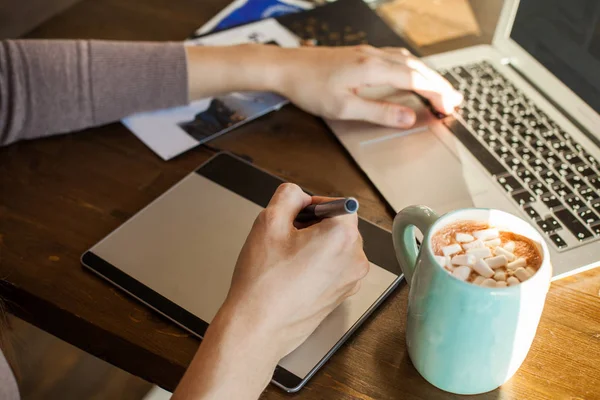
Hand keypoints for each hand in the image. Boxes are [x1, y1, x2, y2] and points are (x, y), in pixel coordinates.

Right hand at [172, 183, 368, 399]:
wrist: (257, 329)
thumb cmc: (263, 282)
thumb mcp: (268, 221)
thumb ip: (288, 196)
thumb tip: (299, 196)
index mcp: (342, 237)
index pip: (339, 205)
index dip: (315, 206)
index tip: (296, 215)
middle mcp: (355, 259)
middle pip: (341, 227)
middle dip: (315, 226)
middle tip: (286, 237)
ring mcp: (351, 281)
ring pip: (338, 248)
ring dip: (316, 246)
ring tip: (288, 260)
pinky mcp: (343, 296)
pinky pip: (335, 269)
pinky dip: (319, 265)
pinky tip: (293, 275)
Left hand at [273, 45, 462, 127]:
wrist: (285, 67)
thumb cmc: (309, 88)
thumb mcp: (345, 108)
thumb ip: (379, 112)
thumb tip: (409, 117)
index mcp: (373, 68)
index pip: (416, 80)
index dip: (436, 94)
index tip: (450, 107)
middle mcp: (374, 56)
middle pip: (416, 68)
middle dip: (438, 85)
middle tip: (455, 100)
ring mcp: (367, 53)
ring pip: (407, 61)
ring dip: (426, 75)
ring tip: (439, 89)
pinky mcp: (359, 54)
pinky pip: (395, 58)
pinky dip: (411, 68)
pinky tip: (409, 73)